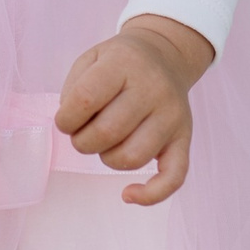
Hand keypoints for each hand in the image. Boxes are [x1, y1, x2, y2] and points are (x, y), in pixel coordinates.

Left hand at [54, 15, 213, 205]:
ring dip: (106, 158)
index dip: (65, 119)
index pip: (85, 99)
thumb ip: (75, 91)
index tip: (65, 120)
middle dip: (82, 141)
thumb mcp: (90, 59)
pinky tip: (128, 194)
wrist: (165, 55)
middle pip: (107, 132)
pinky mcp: (184, 138)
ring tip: (104, 144)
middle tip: (82, 133)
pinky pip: (173, 177)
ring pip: (132, 158)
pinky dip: (150, 195)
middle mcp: (153, 89)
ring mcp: (172, 115)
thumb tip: (73, 129)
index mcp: (124, 64)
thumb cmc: (119, 63)